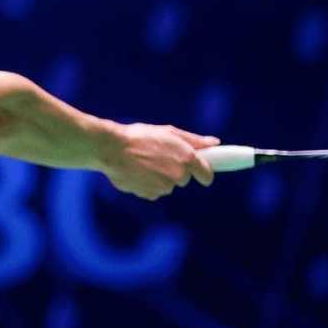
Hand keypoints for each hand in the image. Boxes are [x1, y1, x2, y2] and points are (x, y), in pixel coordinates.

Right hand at [102, 123, 219, 199]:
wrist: (112, 149)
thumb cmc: (140, 136)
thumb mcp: (169, 132)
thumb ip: (195, 141)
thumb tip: (215, 143)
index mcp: (187, 158)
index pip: (207, 174)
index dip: (205, 173)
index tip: (203, 173)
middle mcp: (178, 175)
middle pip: (184, 178)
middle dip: (175, 170)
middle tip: (160, 156)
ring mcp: (164, 187)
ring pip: (167, 185)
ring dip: (160, 176)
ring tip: (144, 161)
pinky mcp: (150, 194)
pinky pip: (154, 191)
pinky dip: (148, 183)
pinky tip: (138, 171)